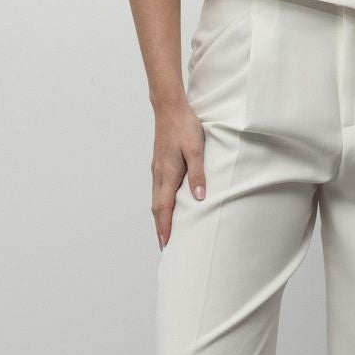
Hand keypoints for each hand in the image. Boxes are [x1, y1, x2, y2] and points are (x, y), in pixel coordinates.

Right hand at [151, 101, 206, 249]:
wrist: (169, 108)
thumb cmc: (184, 127)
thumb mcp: (196, 149)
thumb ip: (197, 173)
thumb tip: (198, 197)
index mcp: (167, 174)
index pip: (164, 207)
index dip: (165, 227)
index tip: (166, 243)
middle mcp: (159, 174)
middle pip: (157, 207)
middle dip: (160, 227)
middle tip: (165, 245)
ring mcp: (157, 169)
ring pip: (156, 199)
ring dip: (160, 217)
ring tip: (165, 231)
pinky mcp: (159, 164)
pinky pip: (158, 190)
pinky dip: (160, 204)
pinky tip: (167, 206)